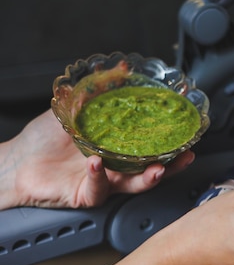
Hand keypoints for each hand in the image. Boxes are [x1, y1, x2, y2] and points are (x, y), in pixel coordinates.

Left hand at [1, 109, 193, 208]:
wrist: (15, 163)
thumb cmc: (43, 139)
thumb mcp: (75, 108)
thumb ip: (98, 91)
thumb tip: (120, 70)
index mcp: (117, 147)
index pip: (149, 144)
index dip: (169, 138)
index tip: (185, 126)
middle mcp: (116, 167)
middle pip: (152, 169)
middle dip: (173, 165)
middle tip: (185, 156)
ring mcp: (104, 182)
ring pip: (134, 185)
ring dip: (148, 177)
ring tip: (157, 168)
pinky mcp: (87, 194)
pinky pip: (99, 188)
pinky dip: (99, 175)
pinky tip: (97, 162)